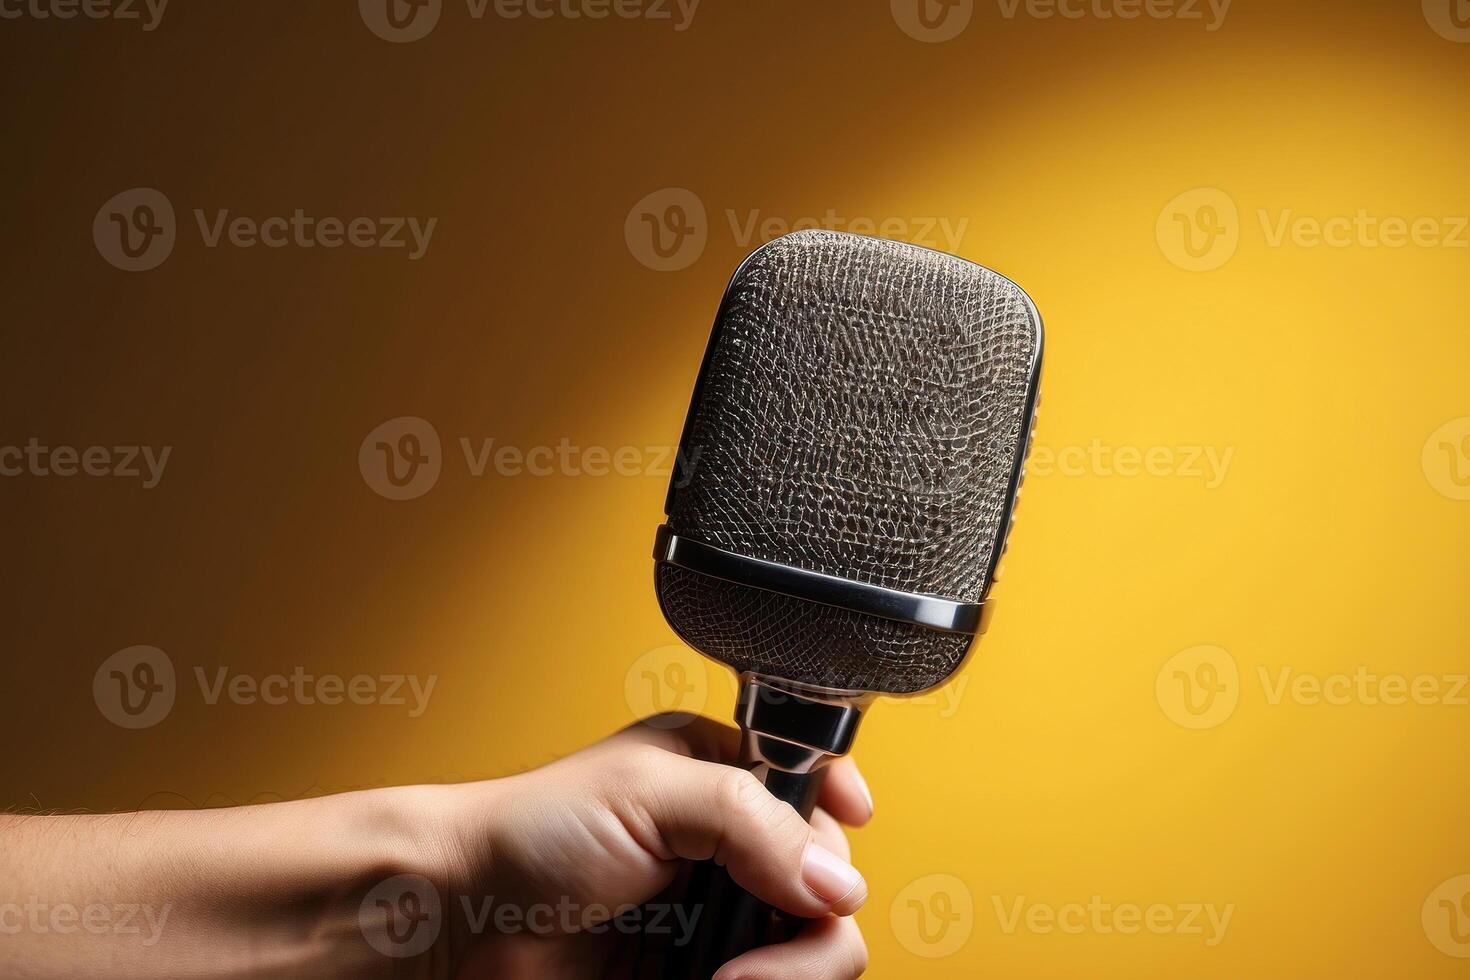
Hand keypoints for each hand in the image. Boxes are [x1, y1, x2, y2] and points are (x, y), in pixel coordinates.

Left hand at [440, 714, 873, 978]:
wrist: (456, 919)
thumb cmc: (528, 830)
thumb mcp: (647, 793)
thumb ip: (748, 819)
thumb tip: (836, 880)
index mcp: (722, 776)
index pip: (820, 793)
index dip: (842, 820)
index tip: (846, 849)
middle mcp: (730, 845)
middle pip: (829, 885)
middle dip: (813, 925)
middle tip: (755, 958)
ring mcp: (716, 916)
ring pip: (809, 949)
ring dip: (786, 974)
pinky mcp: (698, 973)